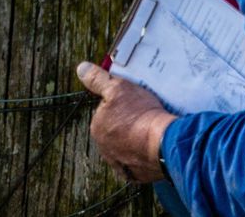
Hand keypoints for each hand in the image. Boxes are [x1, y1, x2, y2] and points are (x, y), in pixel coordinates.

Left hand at [77, 62, 173, 184]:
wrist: (163, 142)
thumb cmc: (140, 113)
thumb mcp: (117, 87)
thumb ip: (97, 79)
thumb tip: (81, 69)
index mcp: (97, 127)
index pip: (106, 112)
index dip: (121, 104)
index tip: (134, 101)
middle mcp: (104, 148)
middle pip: (115, 130)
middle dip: (127, 122)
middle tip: (144, 113)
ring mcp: (119, 163)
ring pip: (126, 146)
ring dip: (135, 139)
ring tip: (151, 128)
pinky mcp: (134, 175)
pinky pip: (137, 162)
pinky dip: (143, 154)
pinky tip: (152, 145)